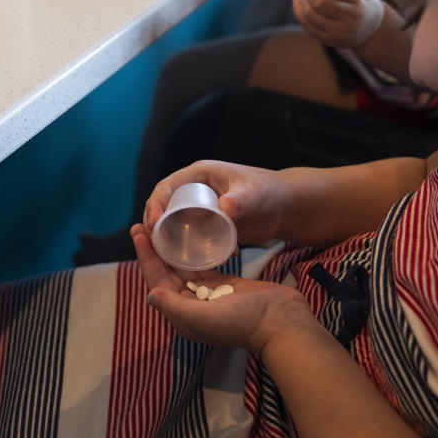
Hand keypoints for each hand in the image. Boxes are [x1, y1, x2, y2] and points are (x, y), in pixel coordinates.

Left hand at [132, 223, 306, 353]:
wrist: (281, 322)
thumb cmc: (244, 322)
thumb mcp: (206, 317)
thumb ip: (176, 307)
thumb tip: (150, 295)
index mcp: (182, 317)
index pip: (157, 282)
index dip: (146, 258)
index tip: (138, 233)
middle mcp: (191, 307)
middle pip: (166, 274)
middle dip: (153, 251)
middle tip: (142, 225)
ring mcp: (207, 296)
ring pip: (182, 269)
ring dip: (170, 250)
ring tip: (161, 226)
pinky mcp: (224, 286)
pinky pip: (201, 267)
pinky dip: (192, 253)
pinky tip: (186, 237)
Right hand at [143, 160, 289, 247]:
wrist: (283, 208)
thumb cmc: (270, 192)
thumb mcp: (255, 195)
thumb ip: (242, 199)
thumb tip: (225, 206)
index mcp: (198, 175)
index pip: (166, 187)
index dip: (156, 204)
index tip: (154, 225)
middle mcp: (193, 190)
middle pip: (163, 206)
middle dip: (154, 225)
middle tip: (154, 246)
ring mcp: (198, 209)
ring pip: (172, 223)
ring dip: (167, 239)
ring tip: (167, 258)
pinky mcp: (206, 225)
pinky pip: (188, 236)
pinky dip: (187, 248)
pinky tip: (197, 262)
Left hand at [292, 0, 385, 48]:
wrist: (372, 28)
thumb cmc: (361, 1)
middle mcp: (352, 17)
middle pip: (321, 3)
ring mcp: (340, 31)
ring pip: (312, 15)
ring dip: (304, 2)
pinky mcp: (330, 40)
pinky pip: (308, 26)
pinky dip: (299, 13)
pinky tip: (300, 3)